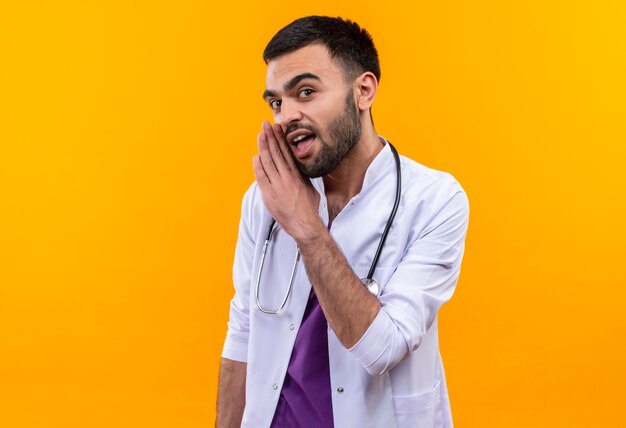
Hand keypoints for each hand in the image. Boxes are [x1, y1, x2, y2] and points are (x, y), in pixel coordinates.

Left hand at [253, 121, 322, 242]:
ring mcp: (277, 186)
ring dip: (263, 147)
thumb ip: (302, 177)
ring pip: (268, 162)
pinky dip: (258, 166)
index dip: (281, 139)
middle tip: (266, 125)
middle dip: (271, 137)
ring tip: (261, 135)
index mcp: (297, 175)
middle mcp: (287, 177)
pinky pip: (261, 177)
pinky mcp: (269, 194)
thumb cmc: (309, 208)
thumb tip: (299, 169)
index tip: (277, 128)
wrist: (305, 224)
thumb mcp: (310, 188)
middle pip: (277, 153)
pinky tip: (256, 156)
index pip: (287, 152)